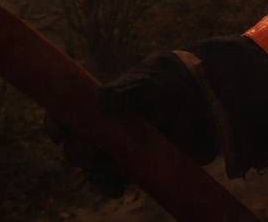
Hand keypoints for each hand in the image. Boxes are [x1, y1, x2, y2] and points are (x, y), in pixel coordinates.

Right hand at [52, 52, 218, 197]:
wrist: (210, 101)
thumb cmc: (176, 81)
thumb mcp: (153, 79)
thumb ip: (129, 89)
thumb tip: (101, 101)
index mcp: (103, 100)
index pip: (69, 111)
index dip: (57, 122)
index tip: (58, 131)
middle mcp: (107, 125)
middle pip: (76, 143)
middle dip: (77, 151)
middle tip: (88, 152)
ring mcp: (122, 146)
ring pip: (94, 165)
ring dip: (95, 172)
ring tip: (109, 174)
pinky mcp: (138, 165)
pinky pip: (115, 179)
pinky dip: (111, 184)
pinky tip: (117, 187)